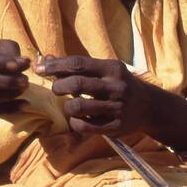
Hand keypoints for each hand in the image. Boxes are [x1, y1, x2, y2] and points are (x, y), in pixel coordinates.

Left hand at [35, 54, 154, 137]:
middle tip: (56, 89)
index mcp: (112, 68)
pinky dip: (74, 123)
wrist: (148, 106)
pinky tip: (76, 119)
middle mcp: (116, 86)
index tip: (39, 68)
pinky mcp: (115, 126)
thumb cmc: (118, 84)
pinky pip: (84, 126)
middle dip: (58, 86)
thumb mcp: (103, 69)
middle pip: (76, 84)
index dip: (55, 65)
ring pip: (77, 107)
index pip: (78, 63)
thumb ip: (76, 65)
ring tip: (68, 106)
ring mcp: (116, 108)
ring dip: (66, 107)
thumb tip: (44, 59)